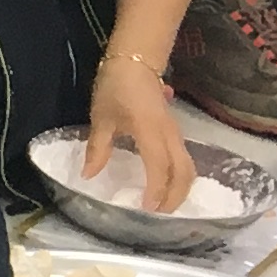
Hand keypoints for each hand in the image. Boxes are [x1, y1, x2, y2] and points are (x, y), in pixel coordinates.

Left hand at [85, 60, 198, 216]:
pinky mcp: (175, 131)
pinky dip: (180, 175)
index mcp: (151, 132)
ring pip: (188, 165)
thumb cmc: (115, 88)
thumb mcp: (101, 119)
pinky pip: (184, 158)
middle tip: (159, 214)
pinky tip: (167, 185)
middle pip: (184, 171)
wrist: (135, 63)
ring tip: (164, 204)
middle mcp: (170, 135)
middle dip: (175, 196)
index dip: (156, 190)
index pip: (159, 167)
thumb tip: (89, 176)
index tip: (147, 208)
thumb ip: (97, 149)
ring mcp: (176, 133)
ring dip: (181, 187)